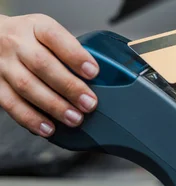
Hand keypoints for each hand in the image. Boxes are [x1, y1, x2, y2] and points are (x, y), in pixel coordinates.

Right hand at [0, 14, 98, 136]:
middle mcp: (17, 43)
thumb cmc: (28, 38)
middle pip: (43, 64)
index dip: (76, 55)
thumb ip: (67, 50)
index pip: (56, 37)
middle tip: (89, 103)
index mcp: (36, 27)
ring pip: (26, 86)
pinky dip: (30, 118)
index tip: (93, 72)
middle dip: (69, 87)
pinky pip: (10, 103)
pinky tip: (47, 127)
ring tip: (74, 118)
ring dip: (53, 106)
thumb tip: (98, 77)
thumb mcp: (47, 32)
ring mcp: (2, 64)